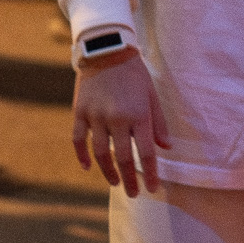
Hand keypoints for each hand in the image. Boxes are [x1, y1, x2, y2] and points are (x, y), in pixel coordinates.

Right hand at [72, 49, 167, 195]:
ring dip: (108, 172)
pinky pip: (78, 139)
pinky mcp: (80, 111)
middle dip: (129, 180)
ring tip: (114, 182)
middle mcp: (117, 118)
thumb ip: (158, 123)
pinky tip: (88, 167)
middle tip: (133, 193)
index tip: (153, 189)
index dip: (150, 174)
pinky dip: (82, 155)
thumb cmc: (133, 73)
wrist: (105, 50)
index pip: (146, 153)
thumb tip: (165, 148)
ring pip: (100, 153)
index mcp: (138, 115)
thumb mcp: (151, 95)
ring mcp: (96, 115)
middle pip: (123, 158)